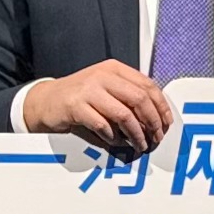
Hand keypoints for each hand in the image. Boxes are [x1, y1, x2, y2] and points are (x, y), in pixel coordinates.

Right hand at [19, 61, 172, 155]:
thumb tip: (157, 118)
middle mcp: (103, 75)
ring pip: (124, 114)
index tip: (166, 123)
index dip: (161, 106)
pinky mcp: (76, 106)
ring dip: (136, 134)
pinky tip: (115, 143)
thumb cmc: (80, 98)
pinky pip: (103, 125)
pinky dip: (113, 137)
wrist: (46, 101)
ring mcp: (89, 90)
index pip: (148, 85)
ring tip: (140, 145)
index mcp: (114, 69)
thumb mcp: (106, 89)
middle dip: (152, 122)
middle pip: (139, 99)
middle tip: (156, 137)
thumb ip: (128, 96)